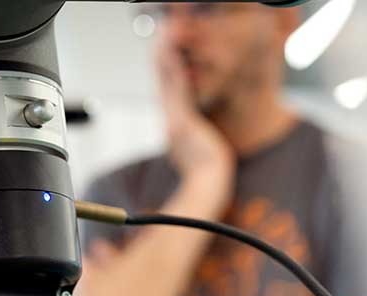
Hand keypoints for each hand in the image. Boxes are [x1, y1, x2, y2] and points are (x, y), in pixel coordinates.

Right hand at [155, 39, 235, 214]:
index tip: (164, 57)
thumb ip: (195, 138)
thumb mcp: (199, 152)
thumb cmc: (206, 174)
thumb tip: (196, 133)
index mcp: (174, 130)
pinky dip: (174, 72)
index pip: (169, 96)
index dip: (165, 75)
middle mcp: (171, 123)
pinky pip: (178, 90)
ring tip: (164, 40)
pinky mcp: (182, 121)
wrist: (207, 184)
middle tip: (160, 41)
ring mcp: (175, 121)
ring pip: (168, 85)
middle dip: (162, 63)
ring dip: (165, 61)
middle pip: (164, 86)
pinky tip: (173, 56)